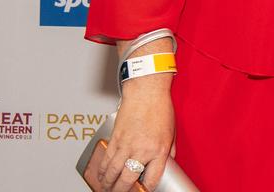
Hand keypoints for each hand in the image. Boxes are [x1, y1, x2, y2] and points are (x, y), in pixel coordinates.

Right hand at [98, 77, 174, 191]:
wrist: (146, 91)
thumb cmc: (160, 108)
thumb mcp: (171, 133)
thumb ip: (168, 151)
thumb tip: (167, 163)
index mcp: (158, 150)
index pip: (151, 179)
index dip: (146, 189)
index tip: (143, 191)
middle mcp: (141, 149)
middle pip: (127, 179)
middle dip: (122, 191)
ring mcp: (126, 144)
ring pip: (113, 172)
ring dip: (109, 184)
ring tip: (108, 189)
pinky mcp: (115, 138)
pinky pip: (106, 159)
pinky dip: (102, 170)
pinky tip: (102, 175)